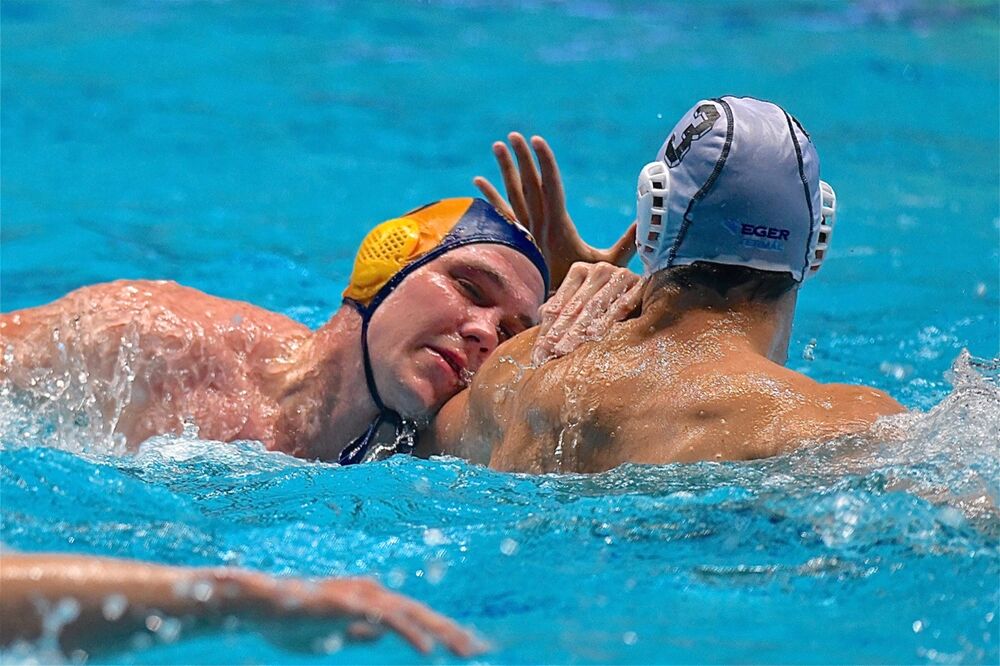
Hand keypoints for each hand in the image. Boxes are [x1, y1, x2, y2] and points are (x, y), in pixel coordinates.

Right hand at [263, 576, 484, 656]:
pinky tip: (428, 650)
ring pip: (412, 615)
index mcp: (371, 601)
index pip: (415, 617)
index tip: (468, 648)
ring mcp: (362, 596)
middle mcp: (373, 594)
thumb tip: (379, 635)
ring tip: (465, 651)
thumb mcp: (334, 633)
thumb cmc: (293, 621)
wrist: (261, 608)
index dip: (442, 631)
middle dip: (452, 632)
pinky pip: (387, 621)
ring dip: (441, 633)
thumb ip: (358, 632)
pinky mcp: (351, 604)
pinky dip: (410, 634)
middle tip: (479, 651)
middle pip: (422, 614)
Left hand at [474, 132, 635, 290]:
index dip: (544, 162)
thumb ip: (627, 243)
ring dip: (505, 170)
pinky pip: (500, 213)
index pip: (550, 185)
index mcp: (559, 224)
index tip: (537, 140)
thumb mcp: (608, 263)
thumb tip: (645, 224)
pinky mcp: (517, 239)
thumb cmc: (583, 286)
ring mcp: (526, 231)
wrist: (554, 308)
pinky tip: (478, 182)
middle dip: (522, 158)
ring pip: (512, 194)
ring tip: (497, 146)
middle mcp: (539, 224)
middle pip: (529, 184)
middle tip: (513, 135)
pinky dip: (489, 196)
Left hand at [531, 261, 641, 364]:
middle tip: (547, 355)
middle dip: (559, 334)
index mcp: (579, 271)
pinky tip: (594, 335)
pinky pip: (621, 305)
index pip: (558, 305)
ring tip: (564, 350)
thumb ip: (562, 308)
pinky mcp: (640, 285)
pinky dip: (607, 320)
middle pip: (574, 307)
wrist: (651, 286)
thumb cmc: (611, 299)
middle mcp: (598, 270)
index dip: (547, 330)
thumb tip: (541, 315)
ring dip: (578, 330)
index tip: (538, 354)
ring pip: (593, 307)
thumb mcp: (583, 301)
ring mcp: (619, 276)